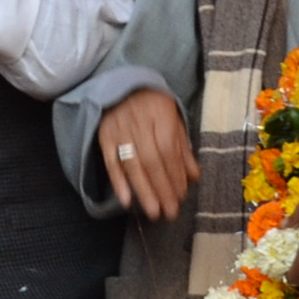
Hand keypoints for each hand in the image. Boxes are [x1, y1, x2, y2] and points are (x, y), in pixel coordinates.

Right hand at [97, 86, 197, 220]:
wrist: (121, 86)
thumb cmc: (153, 106)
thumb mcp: (174, 119)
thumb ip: (183, 148)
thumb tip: (194, 177)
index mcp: (161, 114)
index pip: (168, 150)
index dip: (175, 174)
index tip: (181, 196)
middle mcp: (139, 122)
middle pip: (151, 160)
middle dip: (162, 188)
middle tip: (170, 212)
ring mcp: (119, 130)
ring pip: (132, 164)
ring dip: (143, 190)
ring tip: (154, 212)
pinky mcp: (104, 136)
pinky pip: (110, 162)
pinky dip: (118, 181)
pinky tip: (126, 200)